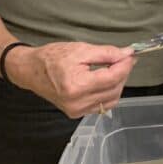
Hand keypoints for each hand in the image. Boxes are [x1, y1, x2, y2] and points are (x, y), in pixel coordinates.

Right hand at [11, 42, 135, 117]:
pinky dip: (108, 92)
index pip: (112, 78)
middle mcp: (77, 103)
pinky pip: (101, 105)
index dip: (125, 65)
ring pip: (111, 99)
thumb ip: (107, 53)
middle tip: (124, 58)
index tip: (131, 55)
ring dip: (117, 83)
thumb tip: (127, 54)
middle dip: (123, 73)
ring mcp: (77, 110)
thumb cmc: (52, 57)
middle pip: (114, 90)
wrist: (30, 70)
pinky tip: (105, 79)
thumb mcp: (81, 50)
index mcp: (77, 86)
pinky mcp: (76, 113)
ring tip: (114, 68)